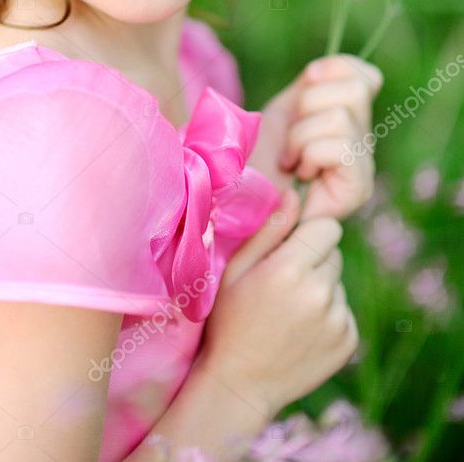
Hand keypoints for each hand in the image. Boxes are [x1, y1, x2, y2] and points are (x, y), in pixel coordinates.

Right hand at [200, 186, 358, 419]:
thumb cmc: (229, 319)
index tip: (291, 248)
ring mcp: (338, 319)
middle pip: (333, 253)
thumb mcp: (236, 269)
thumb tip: (294, 194)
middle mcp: (321, 293)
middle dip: (313, 260)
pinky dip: (328, 315)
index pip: (327, 227)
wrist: (240, 383)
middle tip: (283, 284)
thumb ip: (269, 231)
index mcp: (290, 269)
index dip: (309, 233)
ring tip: (289, 312)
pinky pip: (343, 310)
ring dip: (320, 288)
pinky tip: (301, 330)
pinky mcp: (348, 340)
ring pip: (337, 282)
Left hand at [270, 54, 383, 221]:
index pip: (367, 76)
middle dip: (309, 105)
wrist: (239, 197)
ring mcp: (364, 167)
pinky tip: (300, 172)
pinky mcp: (358, 189)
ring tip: (291, 159)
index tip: (305, 83)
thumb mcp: (286, 109)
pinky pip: (339, 146)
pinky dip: (309, 153)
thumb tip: (338, 70)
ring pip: (340, 117)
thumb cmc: (258, 156)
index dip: (334, 69)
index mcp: (350, 120)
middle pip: (355, 89)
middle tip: (292, 136)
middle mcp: (364, 143)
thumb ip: (314, 86)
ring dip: (301, 135)